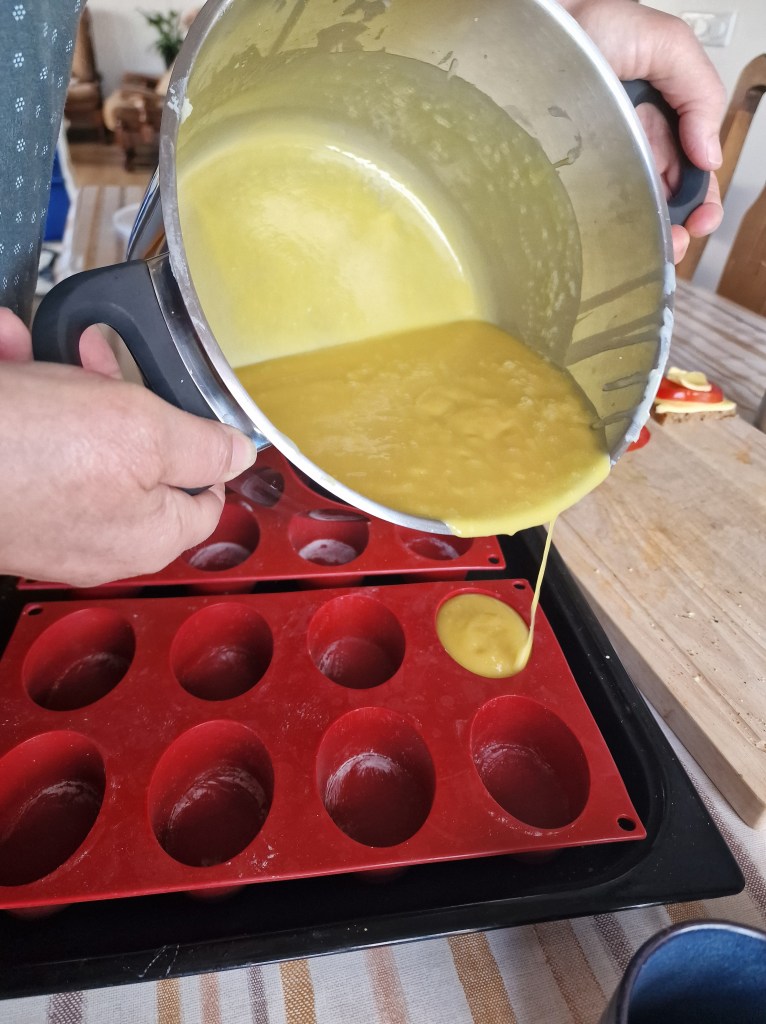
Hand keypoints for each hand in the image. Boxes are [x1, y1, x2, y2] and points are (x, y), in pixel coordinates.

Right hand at [0, 309, 256, 586]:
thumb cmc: (25, 452)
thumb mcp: (145, 433)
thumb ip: (203, 446)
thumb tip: (241, 454)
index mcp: (150, 533)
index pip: (206, 497)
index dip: (201, 444)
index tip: (182, 405)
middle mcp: (101, 537)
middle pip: (138, 458)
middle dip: (118, 395)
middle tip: (99, 361)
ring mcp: (48, 518)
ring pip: (74, 438)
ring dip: (59, 383)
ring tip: (30, 353)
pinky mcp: (6, 496)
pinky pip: (26, 435)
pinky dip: (20, 391)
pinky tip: (6, 354)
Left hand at [560, 0, 726, 261]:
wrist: (534, 26)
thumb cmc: (584, 25)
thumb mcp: (664, 44)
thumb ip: (699, 91)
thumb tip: (710, 155)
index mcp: (653, 117)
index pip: (684, 168)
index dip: (698, 197)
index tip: (700, 221)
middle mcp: (622, 142)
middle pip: (657, 195)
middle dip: (674, 224)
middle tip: (677, 242)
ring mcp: (590, 161)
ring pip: (624, 209)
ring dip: (643, 233)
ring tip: (654, 247)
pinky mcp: (558, 174)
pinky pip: (581, 208)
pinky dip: (599, 229)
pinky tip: (612, 240)